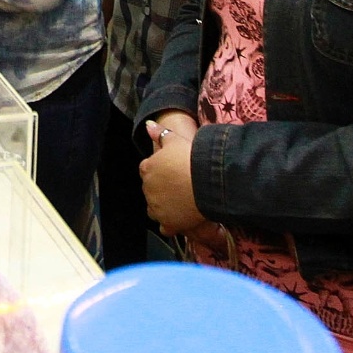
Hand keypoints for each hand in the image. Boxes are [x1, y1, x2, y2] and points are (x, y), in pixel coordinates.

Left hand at [139, 118, 204, 234]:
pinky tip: (181, 220)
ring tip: (181, 202)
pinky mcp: (168, 223)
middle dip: (161, 188)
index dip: (160, 170)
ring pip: (155, 209)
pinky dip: (170, 225)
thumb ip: (159, 133)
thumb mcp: (174, 140)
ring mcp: (156, 208)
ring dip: (164, 206)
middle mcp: (148, 189)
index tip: (172, 171)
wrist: (206, 180)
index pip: (147, 169)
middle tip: (179, 186)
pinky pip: (164, 227)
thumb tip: (148, 125)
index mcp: (147, 168)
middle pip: (151, 189)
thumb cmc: (191, 158)